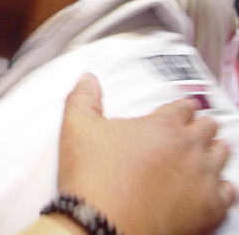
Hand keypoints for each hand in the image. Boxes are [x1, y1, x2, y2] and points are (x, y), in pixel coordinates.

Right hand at [58, 73, 234, 234]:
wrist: (102, 224)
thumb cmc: (93, 179)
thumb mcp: (77, 128)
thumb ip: (84, 98)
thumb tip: (88, 80)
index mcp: (161, 125)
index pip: (184, 107)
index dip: (182, 107)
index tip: (182, 109)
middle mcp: (187, 147)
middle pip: (207, 128)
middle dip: (201, 126)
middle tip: (195, 128)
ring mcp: (200, 177)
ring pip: (221, 156)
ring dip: (214, 150)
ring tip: (210, 150)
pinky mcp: (207, 207)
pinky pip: (227, 192)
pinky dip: (221, 187)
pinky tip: (214, 187)